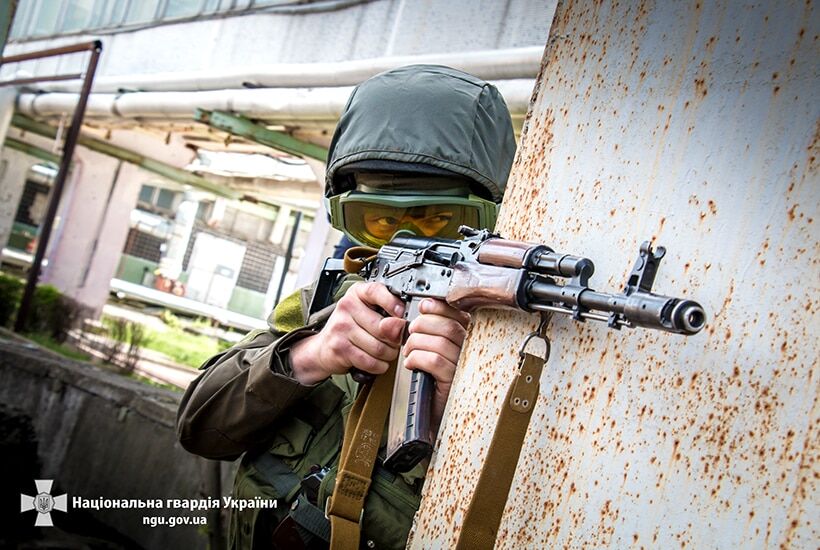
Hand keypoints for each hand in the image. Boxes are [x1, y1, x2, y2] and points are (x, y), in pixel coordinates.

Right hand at [289, 282, 405, 384]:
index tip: (401, 313)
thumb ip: (386, 314)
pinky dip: (379, 366)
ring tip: (386, 352)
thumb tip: (401, 325)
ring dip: (389, 355)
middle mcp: (346, 307)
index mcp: (356, 294)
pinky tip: (378, 362)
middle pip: (383, 327)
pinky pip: (370, 361)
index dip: (392, 302)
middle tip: (395, 342)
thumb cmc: (349, 327)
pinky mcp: (340, 348)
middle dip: (395, 340)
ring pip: (379, 347)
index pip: (375, 291)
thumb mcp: (367, 312)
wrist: (323, 347)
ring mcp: (341, 328)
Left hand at [403, 298, 470, 435]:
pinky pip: (434, 361)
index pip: (459, 316)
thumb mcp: (429, 351)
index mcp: (467, 340)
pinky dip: (417, 359)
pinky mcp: (454, 382)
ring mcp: (464, 368)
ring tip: (409, 352)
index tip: (424, 306)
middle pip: (449, 326)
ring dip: (416, 344)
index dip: (440, 307)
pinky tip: (412, 365)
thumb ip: (423, 331)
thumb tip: (409, 315)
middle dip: (423, 325)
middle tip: (411, 334)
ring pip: (439, 342)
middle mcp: (471, 352)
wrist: (431, 417)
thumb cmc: (431, 383)